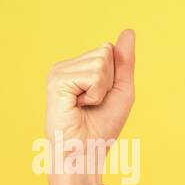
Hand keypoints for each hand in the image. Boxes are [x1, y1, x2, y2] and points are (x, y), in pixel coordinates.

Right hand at [44, 28, 135, 184]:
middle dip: (109, 82)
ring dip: (102, 90)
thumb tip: (128, 31)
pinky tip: (79, 105)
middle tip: (94, 103)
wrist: (85, 153)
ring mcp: (58, 72)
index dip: (115, 78)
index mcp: (78, 68)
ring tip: (86, 105)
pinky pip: (92, 75)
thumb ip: (124, 62)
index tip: (102, 99)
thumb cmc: (102, 128)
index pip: (108, 51)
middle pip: (105, 52)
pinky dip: (95, 94)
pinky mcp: (56, 80)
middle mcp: (65, 66)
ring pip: (99, 63)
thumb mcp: (121, 90)